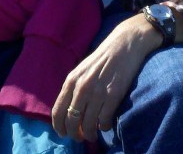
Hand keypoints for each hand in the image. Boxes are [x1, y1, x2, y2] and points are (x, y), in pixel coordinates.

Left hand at [51, 15, 160, 140]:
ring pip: (88, 124)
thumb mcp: (81, 70)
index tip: (63, 134)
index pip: (58, 111)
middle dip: (75, 134)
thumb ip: (73, 89)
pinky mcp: (113, 95)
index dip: (59, 127)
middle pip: (72, 121)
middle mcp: (81, 88)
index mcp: (71, 81)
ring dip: (90, 134)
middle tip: (80, 137)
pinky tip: (105, 125)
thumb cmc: (102, 58)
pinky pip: (104, 119)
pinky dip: (104, 126)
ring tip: (93, 135)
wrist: (125, 44)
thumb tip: (68, 112)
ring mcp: (97, 92)